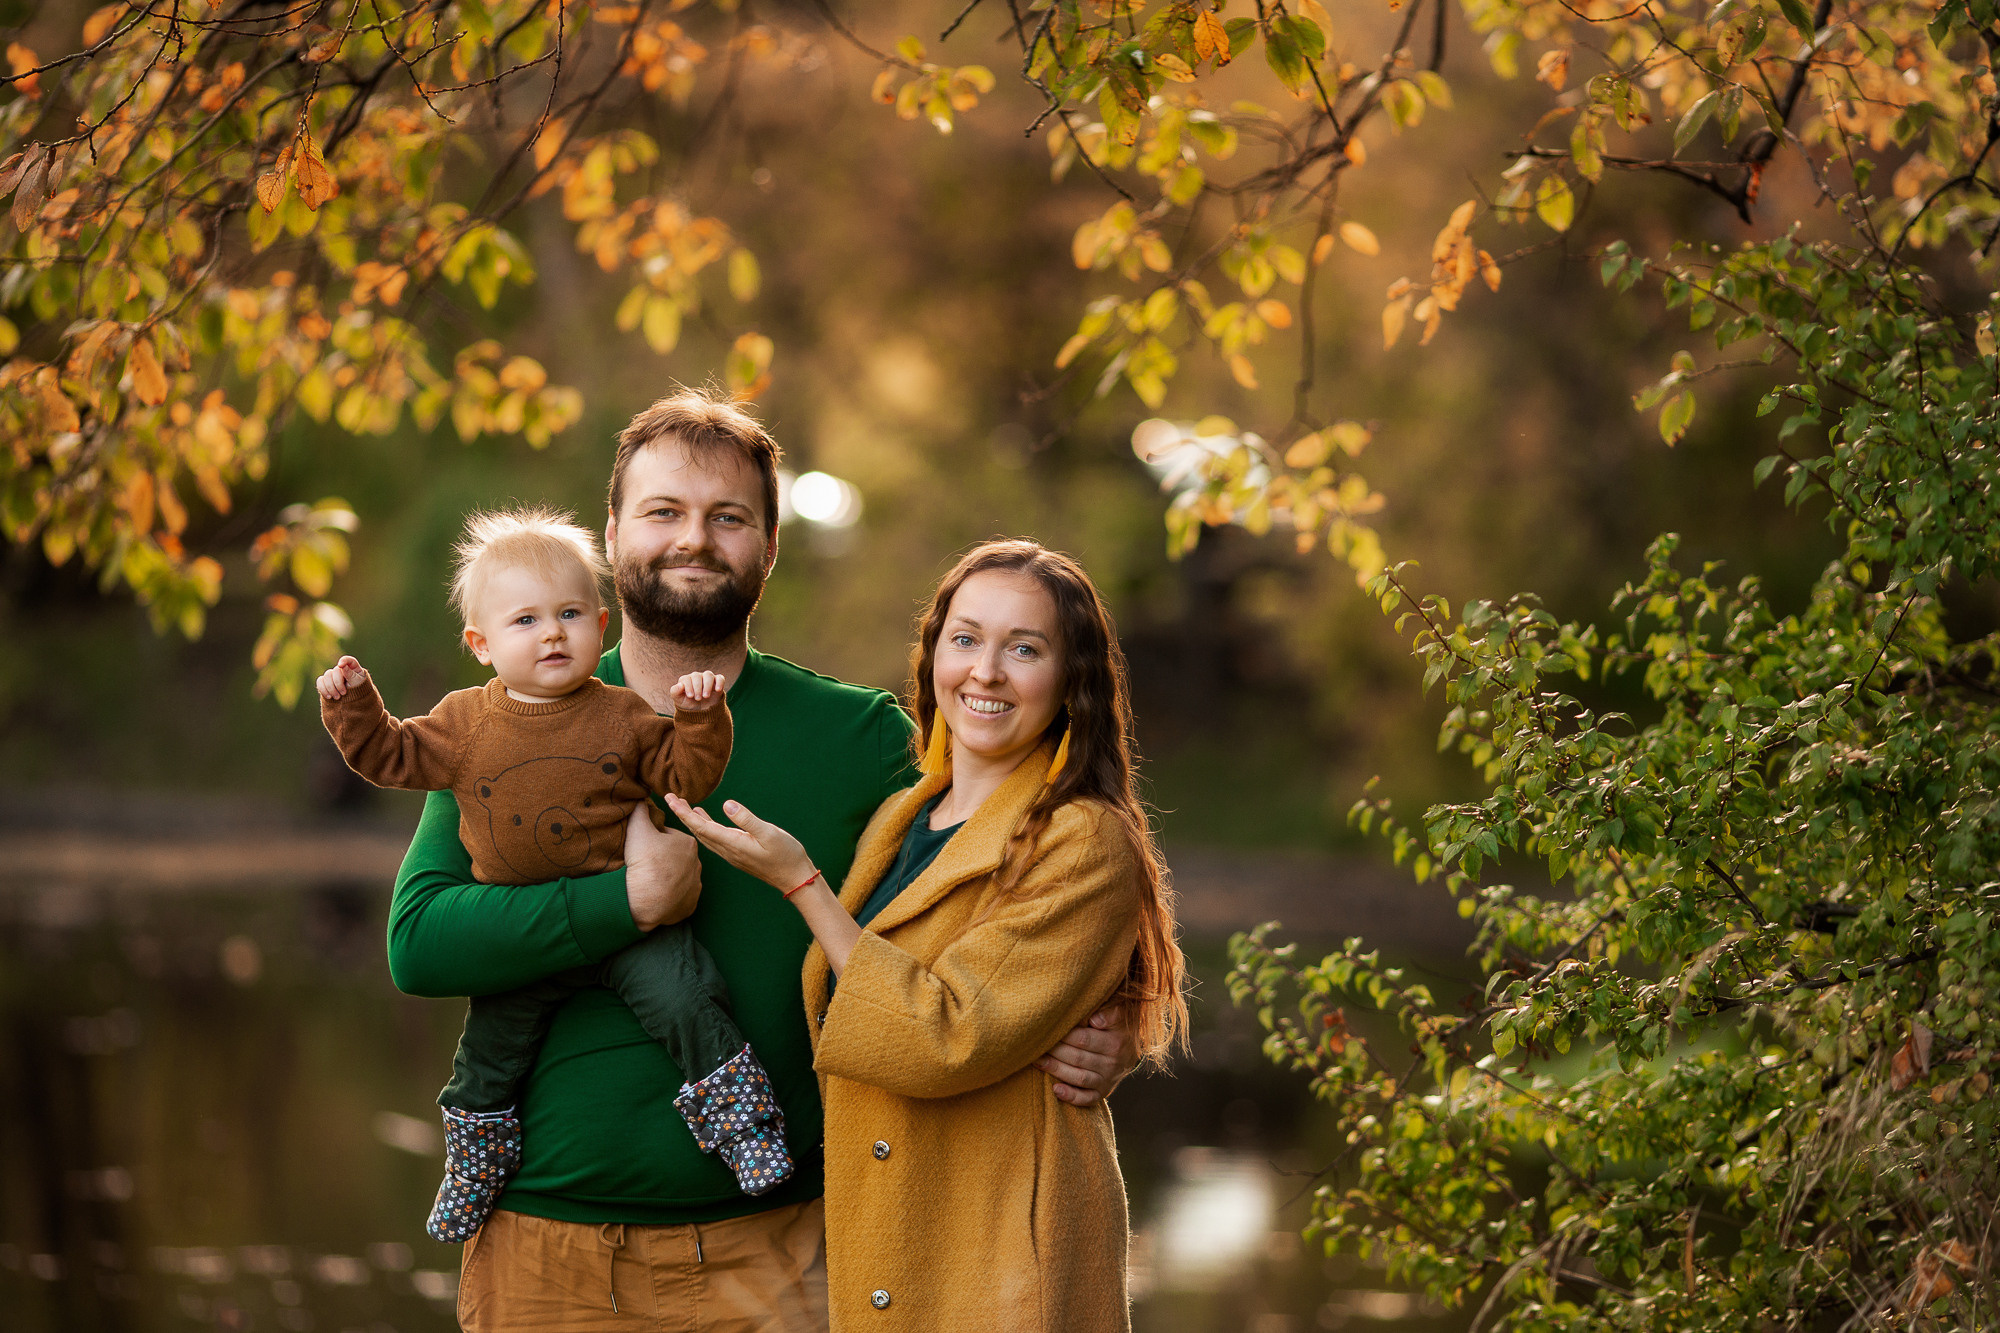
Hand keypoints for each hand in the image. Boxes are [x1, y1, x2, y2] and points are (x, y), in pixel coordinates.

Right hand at [316, 655, 368, 700]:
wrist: (353, 699)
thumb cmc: (359, 689)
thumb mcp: (357, 682)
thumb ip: (350, 674)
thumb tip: (341, 666)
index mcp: (353, 667)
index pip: (348, 660)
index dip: (343, 660)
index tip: (340, 665)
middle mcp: (342, 669)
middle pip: (336, 670)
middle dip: (338, 683)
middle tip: (343, 693)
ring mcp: (333, 674)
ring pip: (327, 676)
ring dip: (331, 688)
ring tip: (337, 697)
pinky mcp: (325, 681)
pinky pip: (320, 681)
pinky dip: (323, 689)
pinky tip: (329, 696)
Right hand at [625, 801, 701, 928]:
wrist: (647, 902)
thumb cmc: (645, 863)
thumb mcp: (638, 829)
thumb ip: (640, 811)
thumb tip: (641, 800)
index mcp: (689, 843)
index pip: (668, 836)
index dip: (653, 840)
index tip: (643, 847)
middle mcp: (697, 864)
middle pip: (674, 856)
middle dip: (662, 858)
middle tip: (644, 863)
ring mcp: (695, 886)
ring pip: (678, 877)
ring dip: (666, 876)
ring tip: (649, 879)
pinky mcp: (690, 905)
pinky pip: (679, 897)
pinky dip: (669, 895)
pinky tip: (657, 894)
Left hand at [662, 794, 812, 893]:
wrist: (795, 878)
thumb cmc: (786, 855)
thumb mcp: (769, 833)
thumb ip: (747, 819)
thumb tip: (727, 804)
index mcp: (733, 843)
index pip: (701, 827)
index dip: (684, 813)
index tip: (670, 799)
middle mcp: (728, 850)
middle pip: (698, 831)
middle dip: (682, 814)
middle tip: (669, 797)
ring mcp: (732, 853)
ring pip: (704, 835)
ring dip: (691, 820)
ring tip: (682, 805)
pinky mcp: (738, 853)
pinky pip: (713, 838)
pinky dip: (704, 826)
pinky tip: (704, 818)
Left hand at [669, 670, 726, 711]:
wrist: (700, 712)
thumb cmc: (688, 704)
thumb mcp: (678, 700)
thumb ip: (675, 692)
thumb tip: (680, 685)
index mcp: (686, 680)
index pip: (687, 678)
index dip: (689, 687)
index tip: (690, 696)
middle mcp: (697, 677)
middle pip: (697, 676)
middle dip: (697, 688)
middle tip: (698, 699)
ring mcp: (707, 679)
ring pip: (708, 675)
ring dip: (707, 685)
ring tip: (706, 696)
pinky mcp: (717, 683)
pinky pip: (720, 678)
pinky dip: (719, 682)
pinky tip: (717, 690)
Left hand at [1035, 1003, 1140, 1106]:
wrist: (1130, 1051)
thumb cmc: (1117, 1028)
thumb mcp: (1120, 1016)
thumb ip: (1110, 1013)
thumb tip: (1095, 1019)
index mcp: (1115, 1043)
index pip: (1084, 1039)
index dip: (1064, 1035)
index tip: (1048, 1029)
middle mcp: (1112, 1063)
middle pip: (1078, 1058)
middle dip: (1055, 1051)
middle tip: (1036, 1044)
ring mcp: (1108, 1080)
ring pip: (1080, 1078)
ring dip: (1057, 1070)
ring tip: (1038, 1062)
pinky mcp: (1103, 1092)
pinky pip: (1087, 1098)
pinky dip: (1071, 1096)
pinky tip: (1055, 1090)